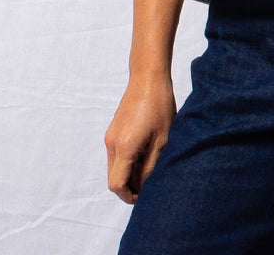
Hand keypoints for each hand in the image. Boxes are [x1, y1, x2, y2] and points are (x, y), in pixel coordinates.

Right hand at [105, 72, 176, 203]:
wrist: (148, 76)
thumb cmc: (159, 105)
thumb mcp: (162, 140)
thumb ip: (151, 166)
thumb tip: (144, 186)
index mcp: (123, 147)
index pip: (117, 185)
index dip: (129, 196)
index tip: (144, 196)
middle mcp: (111, 143)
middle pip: (114, 177)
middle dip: (130, 186)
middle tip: (150, 184)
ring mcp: (110, 136)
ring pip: (115, 166)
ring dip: (129, 172)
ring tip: (151, 165)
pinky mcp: (113, 130)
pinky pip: (117, 154)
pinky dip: (127, 160)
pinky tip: (146, 152)